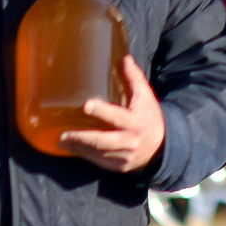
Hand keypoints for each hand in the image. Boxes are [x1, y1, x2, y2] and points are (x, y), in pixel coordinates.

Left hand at [55, 57, 165, 173]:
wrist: (163, 147)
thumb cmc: (151, 117)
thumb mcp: (146, 97)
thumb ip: (134, 79)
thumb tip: (124, 58)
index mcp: (135, 122)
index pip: (117, 116)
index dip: (102, 111)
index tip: (86, 105)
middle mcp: (130, 141)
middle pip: (102, 141)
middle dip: (81, 138)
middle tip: (63, 134)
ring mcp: (125, 156)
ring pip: (98, 154)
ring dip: (79, 149)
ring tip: (62, 142)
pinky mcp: (120, 167)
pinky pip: (100, 162)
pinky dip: (86, 156)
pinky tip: (75, 150)